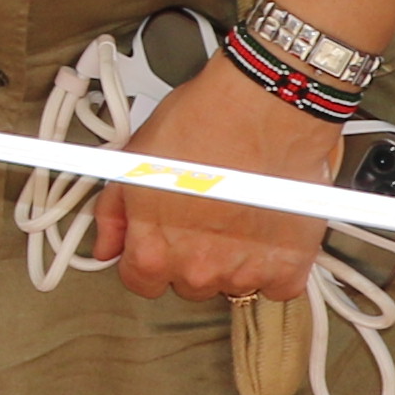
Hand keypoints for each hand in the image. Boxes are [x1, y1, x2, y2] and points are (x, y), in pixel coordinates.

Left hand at [91, 56, 342, 303]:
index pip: (140, 280)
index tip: (158, 238)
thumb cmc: (198, 125)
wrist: (260, 109)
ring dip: (232, 259)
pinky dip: (275, 263)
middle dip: (191, 255)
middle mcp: (198, 271)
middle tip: (202, 213)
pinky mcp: (289, 268)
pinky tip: (267, 228)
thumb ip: (114, 214)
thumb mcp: (133, 162)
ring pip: (232, 284)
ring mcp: (245, 274)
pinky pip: (278, 284)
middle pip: (187, 282)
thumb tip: (105, 247)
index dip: (146, 255)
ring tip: (237, 212)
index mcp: (152, 252)